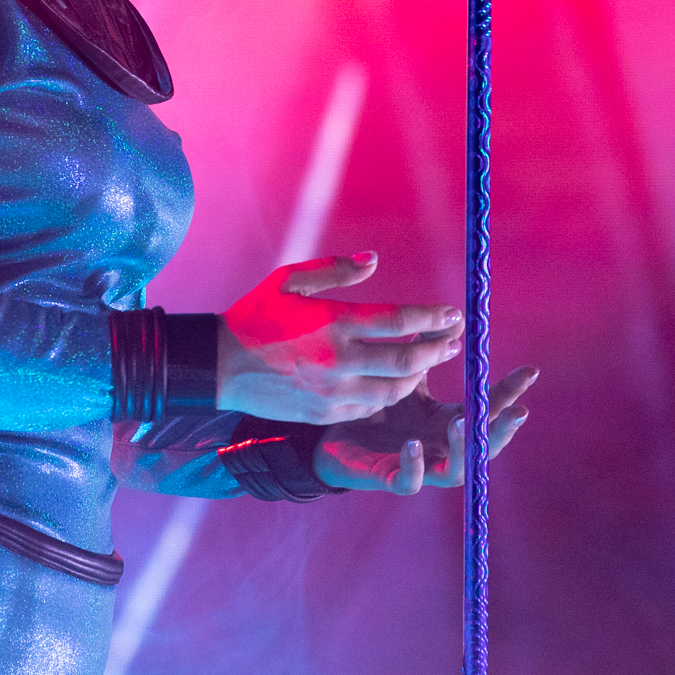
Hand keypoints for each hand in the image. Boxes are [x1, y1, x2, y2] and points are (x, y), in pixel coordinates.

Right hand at [217, 252, 463, 424]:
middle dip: (437, 350)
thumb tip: (375, 261)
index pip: (398, 321)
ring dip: (417, 376)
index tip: (452, 314)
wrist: (221, 365)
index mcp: (333, 322)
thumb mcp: (289, 280)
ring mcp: (334, 392)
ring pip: (394, 389)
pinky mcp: (326, 413)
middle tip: (453, 341)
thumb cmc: (256, 316)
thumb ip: (335, 270)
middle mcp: (338, 359)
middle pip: (406, 360)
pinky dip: (389, 394)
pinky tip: (395, 382)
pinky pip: (371, 407)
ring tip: (427, 362)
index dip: (432, 318)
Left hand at [314, 365, 538, 492]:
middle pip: (483, 446)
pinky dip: (414, 467)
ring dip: (463, 448)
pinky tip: (412, 444)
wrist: (330, 436)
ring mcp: (419, 465)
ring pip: (455, 470)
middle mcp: (440, 447)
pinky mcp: (389, 478)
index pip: (489, 409)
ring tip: (462, 422)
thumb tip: (454, 320)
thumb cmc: (374, 408)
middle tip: (519, 411)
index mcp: (448, 423)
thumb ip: (426, 355)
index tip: (531, 370)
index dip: (510, 391)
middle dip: (502, 430)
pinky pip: (408, 482)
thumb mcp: (404, 379)